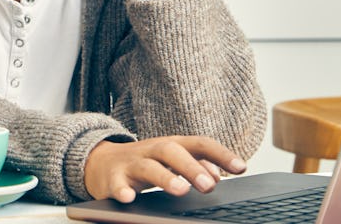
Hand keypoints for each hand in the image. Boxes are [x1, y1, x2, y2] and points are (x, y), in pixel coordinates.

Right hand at [84, 136, 247, 202]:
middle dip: (191, 167)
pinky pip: (117, 184)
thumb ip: (196, 165)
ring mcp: (131, 164)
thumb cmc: (144, 163)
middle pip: (171, 151)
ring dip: (164, 178)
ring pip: (148, 166)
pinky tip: (129, 198)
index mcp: (170, 146)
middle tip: (209, 186)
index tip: (241, 168)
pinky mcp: (112, 178)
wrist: (99, 162)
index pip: (198, 144)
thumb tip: (217, 175)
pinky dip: (122, 190)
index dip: (220, 154)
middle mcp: (151, 150)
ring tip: (180, 190)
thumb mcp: (170, 161)